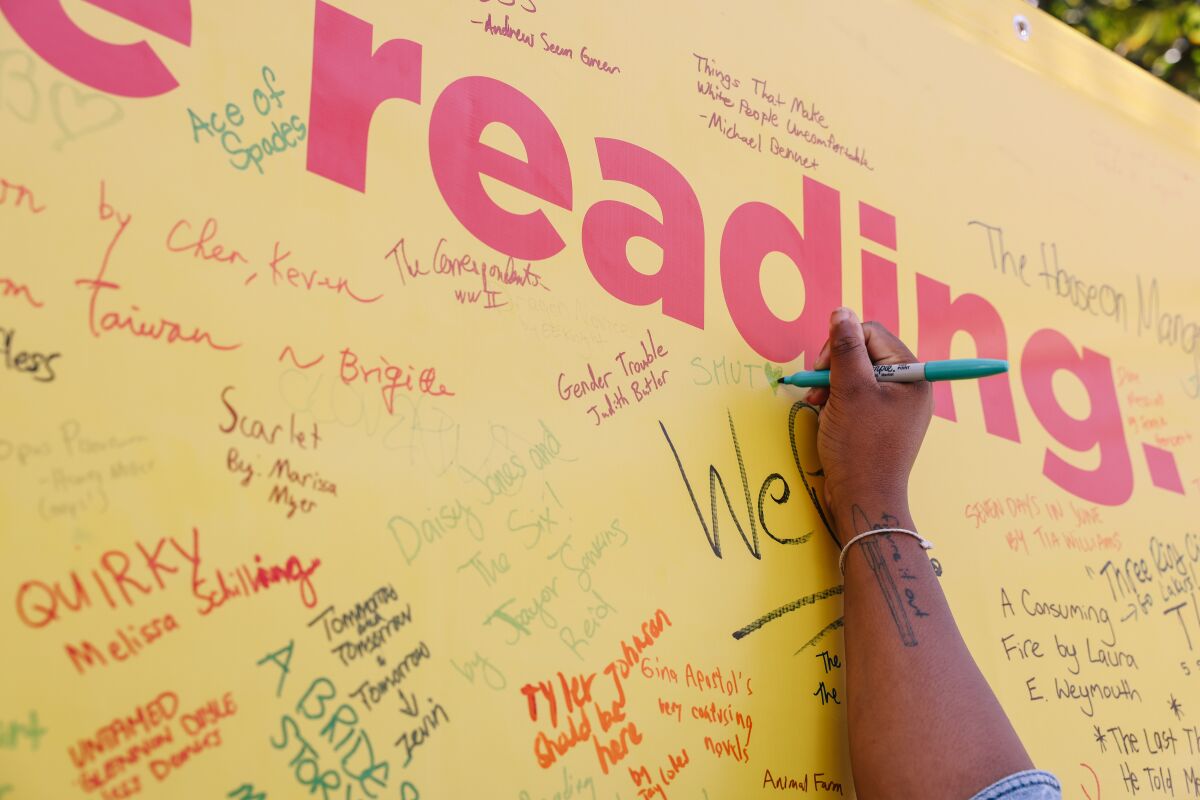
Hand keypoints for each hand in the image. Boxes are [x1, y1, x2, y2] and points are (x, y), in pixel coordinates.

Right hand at [805, 308, 931, 542]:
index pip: (872, 334)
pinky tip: (825, 416)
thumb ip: (844, 347)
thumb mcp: (849, 390)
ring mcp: (896, 407)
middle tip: (817, 390)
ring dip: (832, 384)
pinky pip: (858, 397)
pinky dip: (838, 401)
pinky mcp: (882, 423)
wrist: (864, 499)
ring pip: (857, 375)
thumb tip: (841, 311)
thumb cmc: (860, 446)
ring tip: (817, 406)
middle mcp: (910, 388)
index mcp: (913, 375)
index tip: (821, 368)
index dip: (841, 344)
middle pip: (865, 353)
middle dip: (835, 367)